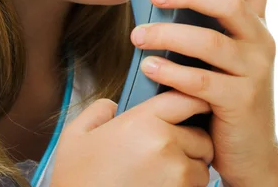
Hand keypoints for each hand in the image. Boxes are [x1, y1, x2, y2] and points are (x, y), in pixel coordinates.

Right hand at [50, 90, 213, 186]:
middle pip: (201, 136)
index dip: (193, 101)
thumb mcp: (76, 135)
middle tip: (171, 151)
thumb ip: (99, 110)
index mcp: (142, 120)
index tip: (193, 107)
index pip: (186, 99)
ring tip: (163, 175)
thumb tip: (114, 107)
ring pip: (202, 167)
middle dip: (192, 143)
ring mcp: (176, 175)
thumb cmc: (77, 181)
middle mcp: (164, 143)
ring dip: (191, 169)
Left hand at [130, 0, 277, 186]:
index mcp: (256, 24)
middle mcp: (261, 42)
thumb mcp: (225, 54)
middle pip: (229, 3)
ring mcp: (255, 72)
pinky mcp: (241, 101)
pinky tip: (148, 66)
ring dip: (168, 35)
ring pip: (210, 42)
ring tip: (138, 35)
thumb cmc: (226, 92)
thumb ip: (205, 25)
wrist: (251, 152)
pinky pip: (201, 81)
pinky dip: (171, 71)